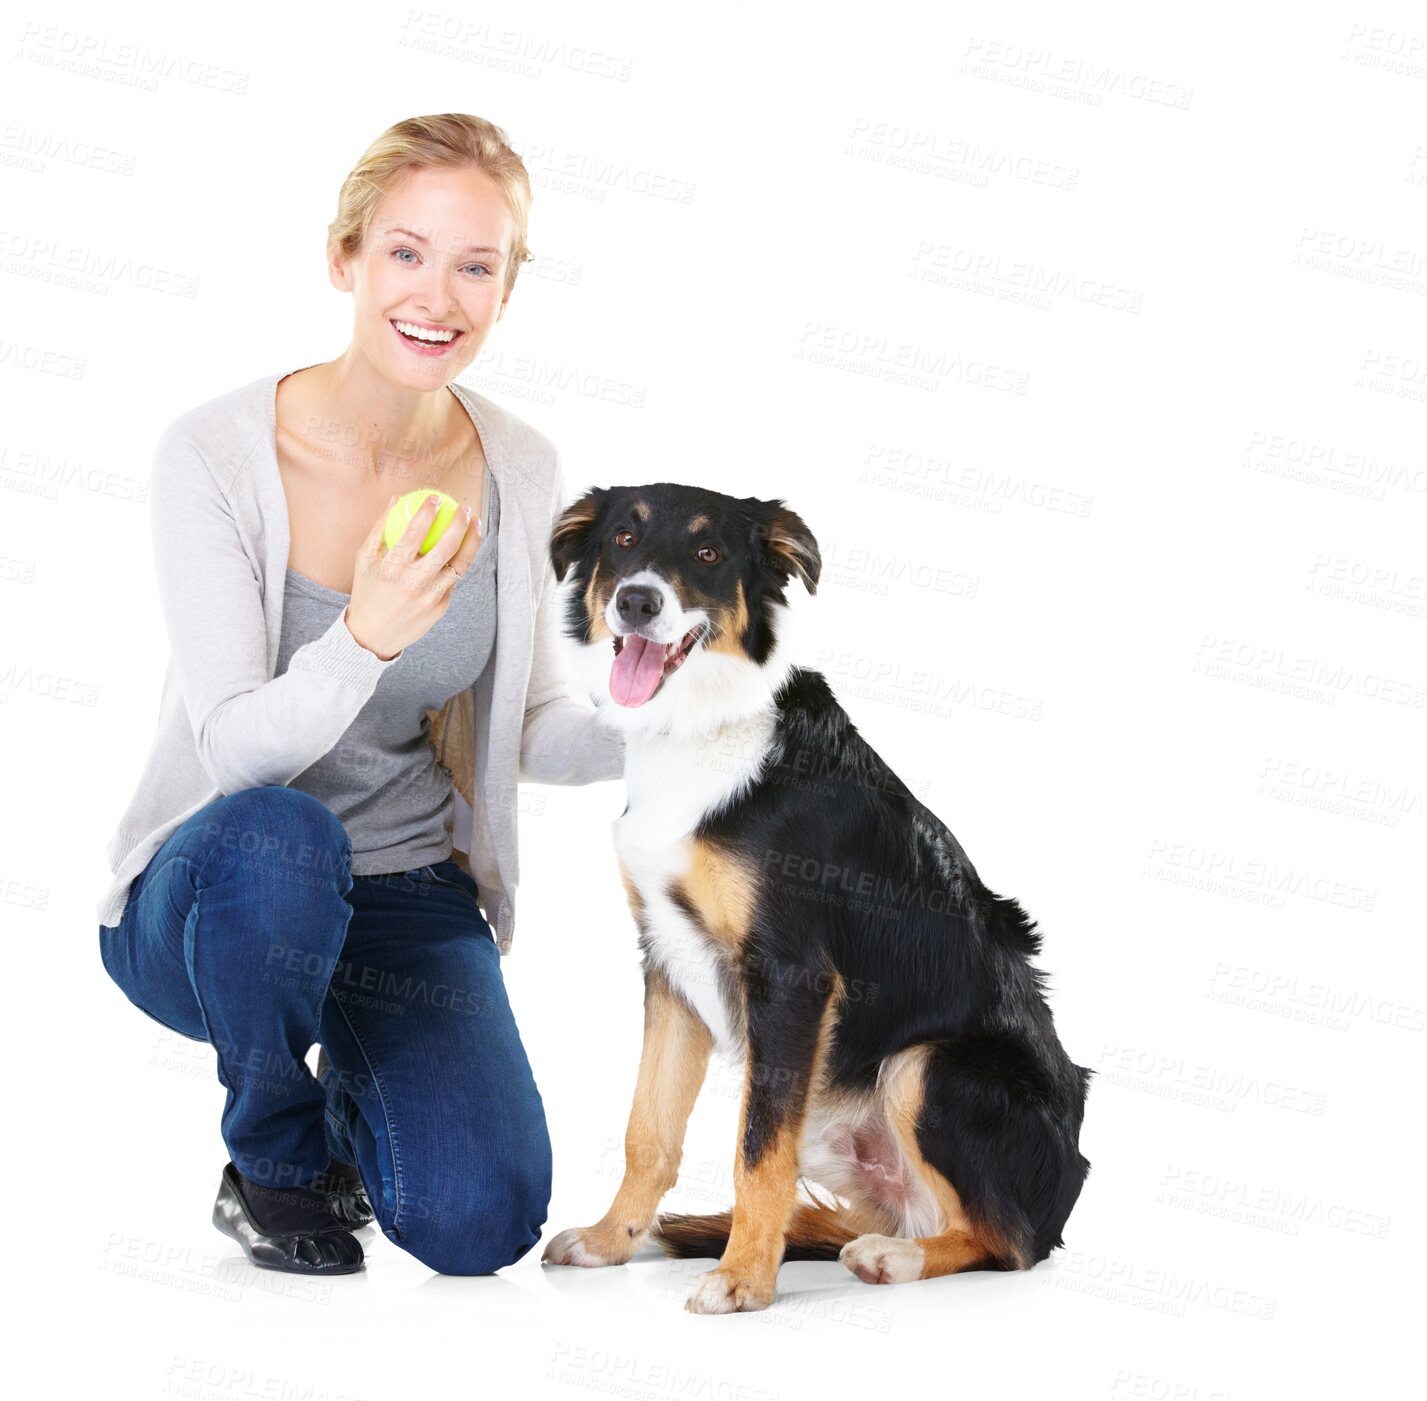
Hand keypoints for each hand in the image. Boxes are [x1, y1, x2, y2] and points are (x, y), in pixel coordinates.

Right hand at [344, 493, 482, 660]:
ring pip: (460, 564)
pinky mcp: (441, 607)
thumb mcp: (364, 559)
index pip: (415, 533)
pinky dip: (461, 560)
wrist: (373, 635)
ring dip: (472, 541)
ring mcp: (430, 597)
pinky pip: (453, 579)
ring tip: (476, 523)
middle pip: (446, 547)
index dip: (428, 513)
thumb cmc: (368, 590)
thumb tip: (396, 499)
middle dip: (459, 523)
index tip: (437, 498)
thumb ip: (379, 528)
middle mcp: (414, 582)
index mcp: (393, 568)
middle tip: (464, 508)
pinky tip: (466, 546)